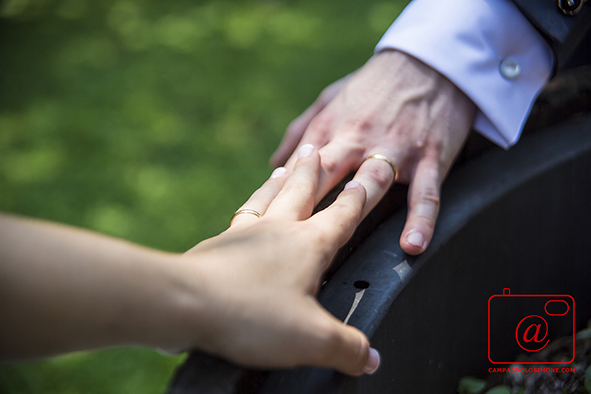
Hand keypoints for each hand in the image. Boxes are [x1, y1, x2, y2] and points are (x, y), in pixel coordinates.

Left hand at [176, 145, 378, 375]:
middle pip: (302, 190)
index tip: (374, 172)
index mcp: (308, 244)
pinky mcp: (220, 243)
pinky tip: (247, 210)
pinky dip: (251, 204)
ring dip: (282, 179)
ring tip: (286, 164)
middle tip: (318, 147)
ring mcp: (246, 232)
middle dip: (316, 169)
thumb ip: (347, 348)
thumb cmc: (249, 314)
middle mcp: (278, 228)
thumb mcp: (311, 340)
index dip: (364, 194)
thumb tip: (371, 360)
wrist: (183, 302)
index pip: (345, 213)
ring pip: (270, 195)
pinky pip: (242, 214)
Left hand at [271, 50, 475, 254]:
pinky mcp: (429, 157)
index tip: (265, 223)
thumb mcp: (330, 98)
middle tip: (286, 236)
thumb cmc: (372, 84)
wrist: (428, 62)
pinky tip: (413, 244)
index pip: (298, 166)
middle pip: (325, 174)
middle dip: (302, 201)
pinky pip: (425, 192)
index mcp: (330, 127)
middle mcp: (358, 138)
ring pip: (372, 180)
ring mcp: (394, 148)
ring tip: (341, 234)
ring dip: (356, 205)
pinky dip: (421, 218)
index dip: (278, 195)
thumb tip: (273, 164)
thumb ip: (300, 131)